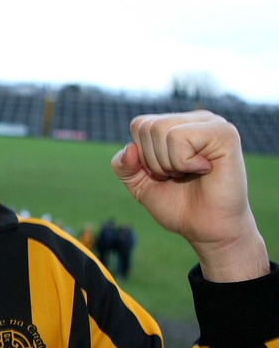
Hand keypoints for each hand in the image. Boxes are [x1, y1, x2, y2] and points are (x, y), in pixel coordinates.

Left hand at [111, 110, 268, 281]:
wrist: (205, 229)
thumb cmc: (178, 205)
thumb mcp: (139, 184)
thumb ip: (123, 166)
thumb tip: (130, 148)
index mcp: (178, 124)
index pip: (139, 125)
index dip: (142, 156)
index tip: (165, 173)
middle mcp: (195, 119)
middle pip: (146, 127)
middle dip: (154, 161)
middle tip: (179, 176)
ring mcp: (212, 123)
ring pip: (160, 131)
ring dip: (169, 163)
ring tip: (190, 174)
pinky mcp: (224, 133)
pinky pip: (179, 138)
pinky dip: (183, 162)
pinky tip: (204, 169)